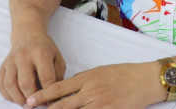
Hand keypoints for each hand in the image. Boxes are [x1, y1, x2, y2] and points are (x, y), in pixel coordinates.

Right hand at [0, 32, 65, 105]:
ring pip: (10, 85)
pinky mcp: (3, 65)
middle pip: (26, 83)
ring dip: (18, 99)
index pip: (45, 78)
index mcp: (41, 53)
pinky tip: (16, 98)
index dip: (49, 94)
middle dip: (32, 99)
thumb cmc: (45, 48)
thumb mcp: (57, 58)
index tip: (51, 103)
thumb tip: (54, 97)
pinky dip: (7, 95)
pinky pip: (0, 84)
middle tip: (37, 106)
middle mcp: (24, 56)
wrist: (28, 34)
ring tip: (26, 104)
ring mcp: (11, 60)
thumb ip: (58, 76)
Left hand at [24, 62, 163, 108]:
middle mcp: (90, 92)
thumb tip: (68, 88)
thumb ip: (84, 80)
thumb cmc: (124, 73)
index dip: (43, 96)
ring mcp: (99, 105)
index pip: (59, 88)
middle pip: (62, 105)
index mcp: (87, 78)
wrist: (145, 80)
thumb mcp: (100, 71)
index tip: (30, 101)